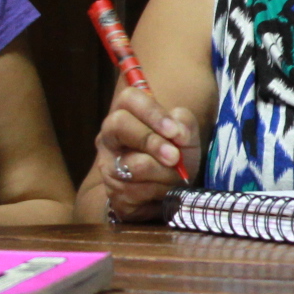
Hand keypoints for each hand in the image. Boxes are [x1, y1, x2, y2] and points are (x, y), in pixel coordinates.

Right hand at [91, 85, 195, 222]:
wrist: (169, 195)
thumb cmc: (175, 156)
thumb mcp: (186, 135)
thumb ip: (185, 124)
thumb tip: (178, 131)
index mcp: (128, 113)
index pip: (129, 98)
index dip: (152, 112)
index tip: (174, 131)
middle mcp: (110, 136)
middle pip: (119, 125)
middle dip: (152, 142)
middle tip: (175, 157)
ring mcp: (107, 164)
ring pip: (134, 164)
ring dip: (164, 173)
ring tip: (175, 177)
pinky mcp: (113, 193)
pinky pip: (137, 191)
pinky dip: (160, 192)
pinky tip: (164, 191)